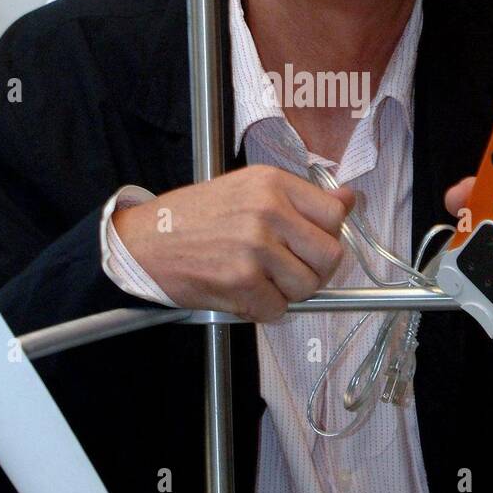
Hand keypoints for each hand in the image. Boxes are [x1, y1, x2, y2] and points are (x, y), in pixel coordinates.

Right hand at [112, 164, 356, 322]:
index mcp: (272, 183)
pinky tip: (243, 293)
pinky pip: (278, 310)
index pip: (334, 214)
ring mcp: (256, 247)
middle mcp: (269, 210)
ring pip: (307, 287)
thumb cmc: (193, 217)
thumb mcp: (248, 190)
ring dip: (288, 293)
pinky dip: (264, 310)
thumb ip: (300, 198)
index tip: (309, 243)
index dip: (326, 235)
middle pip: (329, 255)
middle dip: (313, 270)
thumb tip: (349, 200)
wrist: (143, 242)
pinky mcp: (242, 281)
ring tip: (260, 280)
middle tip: (287, 269)